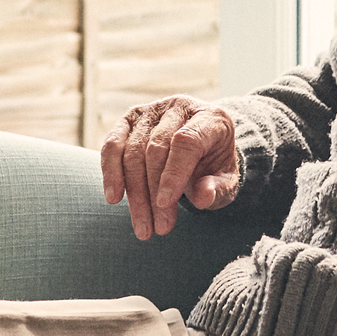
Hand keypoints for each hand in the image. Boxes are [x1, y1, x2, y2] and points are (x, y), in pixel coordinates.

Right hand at [100, 96, 238, 239]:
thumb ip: (218, 188)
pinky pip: (112, 144)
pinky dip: (110, 171)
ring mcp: (152, 110)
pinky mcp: (130, 119)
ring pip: (132, 151)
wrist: (203, 147)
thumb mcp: (226, 180)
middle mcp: (180, 106)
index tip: (165, 204)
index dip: (174, 173)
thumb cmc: (214, 166)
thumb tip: (203, 197)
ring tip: (143, 226)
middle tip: (157, 228)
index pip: (187, 140)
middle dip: (153, 192)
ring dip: (134, 193)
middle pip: (156, 148)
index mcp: (210, 117)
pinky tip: (114, 198)